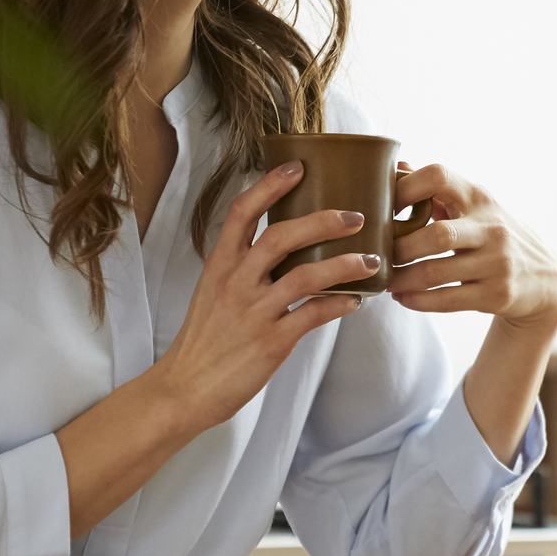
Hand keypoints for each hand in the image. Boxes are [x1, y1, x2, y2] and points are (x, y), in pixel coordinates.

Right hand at [151, 161, 375, 430]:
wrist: (185, 388)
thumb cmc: (204, 341)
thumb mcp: (214, 294)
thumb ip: (244, 270)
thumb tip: (287, 251)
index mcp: (220, 265)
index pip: (242, 213)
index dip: (270, 186)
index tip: (298, 167)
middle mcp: (236, 282)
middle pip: (281, 236)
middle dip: (322, 221)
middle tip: (355, 217)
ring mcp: (253, 312)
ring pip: (305, 275)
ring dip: (344, 265)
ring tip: (371, 261)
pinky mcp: (271, 342)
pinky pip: (313, 315)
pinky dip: (339, 304)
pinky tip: (355, 301)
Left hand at [387, 164, 556, 333]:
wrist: (544, 277)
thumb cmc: (492, 236)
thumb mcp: (475, 207)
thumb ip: (438, 189)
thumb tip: (399, 165)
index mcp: (478, 197)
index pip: (440, 177)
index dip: (406, 188)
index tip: (383, 207)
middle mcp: (491, 227)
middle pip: (437, 234)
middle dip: (401, 248)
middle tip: (379, 256)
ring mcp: (498, 262)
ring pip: (437, 272)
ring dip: (403, 279)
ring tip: (386, 280)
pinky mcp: (498, 294)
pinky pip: (448, 300)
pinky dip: (419, 300)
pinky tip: (403, 297)